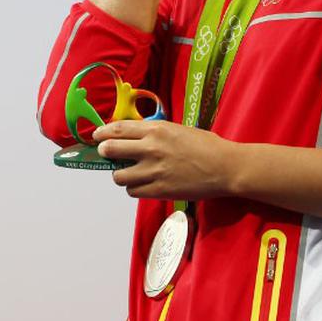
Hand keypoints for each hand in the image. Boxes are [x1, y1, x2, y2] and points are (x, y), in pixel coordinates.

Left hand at [94, 119, 238, 199]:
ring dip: (120, 174)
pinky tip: (142, 184)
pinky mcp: (160, 190)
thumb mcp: (177, 129)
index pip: (117, 129)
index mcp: (155, 130)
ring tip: (128, 173)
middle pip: (111, 150)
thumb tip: (131, 136)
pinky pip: (133, 191)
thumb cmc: (205, 146)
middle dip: (104, 152)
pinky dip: (134, 188)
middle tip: (107, 154)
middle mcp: (150, 148)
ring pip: (118, 176)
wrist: (225, 167)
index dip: (102, 133)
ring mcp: (154, 171)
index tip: (97, 136)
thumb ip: (153, 132)